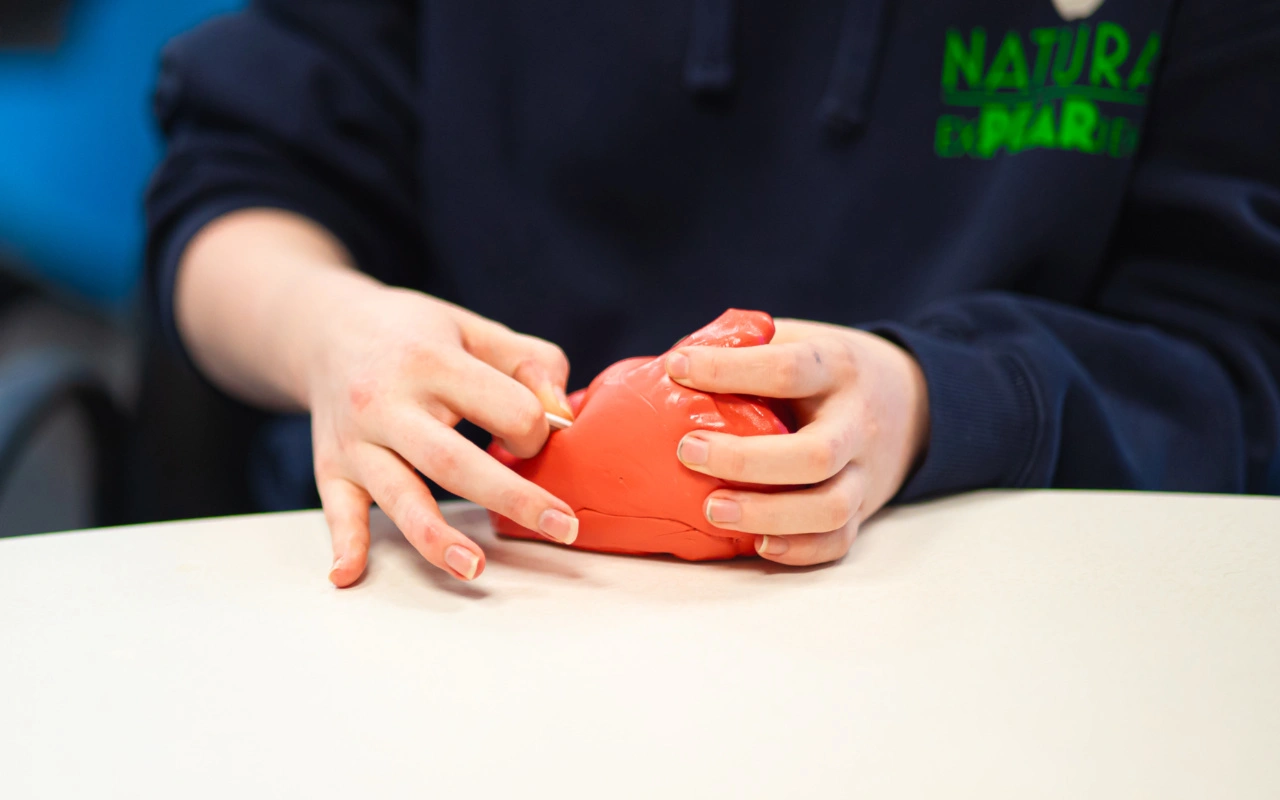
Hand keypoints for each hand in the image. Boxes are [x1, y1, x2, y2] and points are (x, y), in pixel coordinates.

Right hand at [306, 281, 579, 585]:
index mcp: (431, 362)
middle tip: (562, 527)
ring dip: (436, 537)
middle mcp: (386, 402)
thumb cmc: (415, 335)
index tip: (536, 436)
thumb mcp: (475, 330)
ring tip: (474, 569)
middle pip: (454, 461)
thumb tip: (561, 417)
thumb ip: (531, 363)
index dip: (536, 428)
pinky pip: (337, 510)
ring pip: (399, 494)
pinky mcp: (331, 468)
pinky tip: (347, 575)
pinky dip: (343, 544)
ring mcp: (356, 440)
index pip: (504, 407)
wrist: (326, 329)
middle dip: (513, 498)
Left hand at [664, 320, 929, 565]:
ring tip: (711, 510)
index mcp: (836, 367)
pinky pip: (837, 540)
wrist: (911, 400)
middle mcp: (856, 422)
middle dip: (745, 460)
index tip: (677, 367)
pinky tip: (756, 545)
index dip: (729, 369)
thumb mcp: (797, 339)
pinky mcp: (864, 509)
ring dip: (768, 514)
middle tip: (686, 451)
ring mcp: (864, 471)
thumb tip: (657, 368)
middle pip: (815, 453)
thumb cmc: (824, 371)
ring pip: (829, 506)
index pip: (788, 369)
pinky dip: (798, 549)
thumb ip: (743, 348)